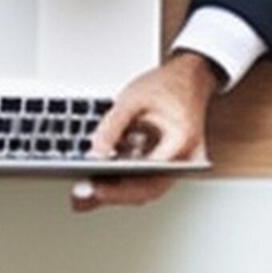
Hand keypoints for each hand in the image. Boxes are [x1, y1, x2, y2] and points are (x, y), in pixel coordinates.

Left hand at [73, 56, 216, 212]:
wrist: (191, 76)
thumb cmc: (169, 85)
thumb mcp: (133, 99)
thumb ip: (111, 127)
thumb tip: (94, 154)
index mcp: (181, 141)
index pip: (150, 175)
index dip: (121, 188)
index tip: (94, 187)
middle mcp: (184, 158)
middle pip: (147, 190)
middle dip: (111, 195)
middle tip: (80, 195)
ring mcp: (176, 163)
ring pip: (144, 188)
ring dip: (114, 192)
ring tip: (82, 190)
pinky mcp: (166, 163)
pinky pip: (144, 179)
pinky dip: (121, 182)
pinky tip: (96, 179)